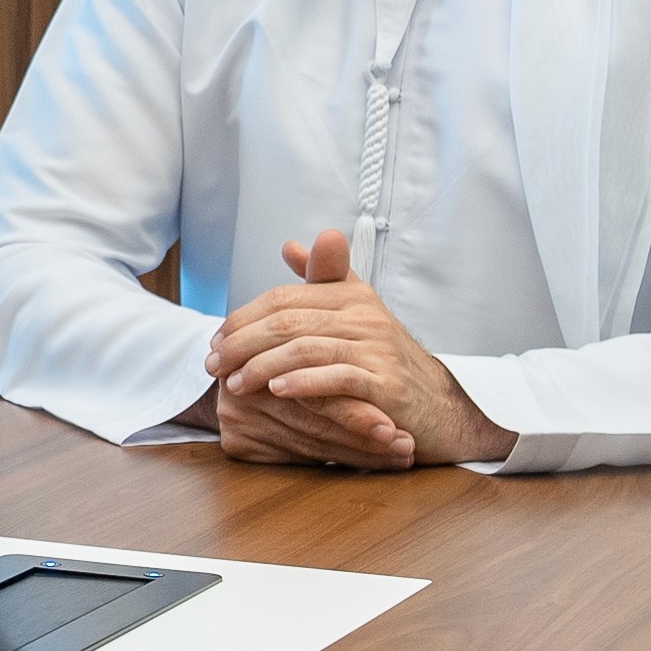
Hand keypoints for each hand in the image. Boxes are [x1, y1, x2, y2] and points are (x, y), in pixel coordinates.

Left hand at [203, 229, 512, 468]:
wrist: (438, 405)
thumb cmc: (385, 361)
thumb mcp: (355, 315)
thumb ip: (322, 282)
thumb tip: (291, 246)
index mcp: (351, 295)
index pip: (283, 297)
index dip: (243, 318)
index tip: (215, 340)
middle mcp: (365, 315)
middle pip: (288, 321)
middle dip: (242, 343)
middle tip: (212, 365)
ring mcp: (377, 348)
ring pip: (305, 347)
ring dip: (261, 366)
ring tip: (233, 384)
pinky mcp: (387, 383)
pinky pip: (336, 376)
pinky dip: (302, 382)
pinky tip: (275, 391)